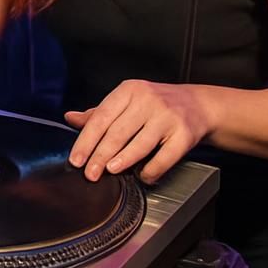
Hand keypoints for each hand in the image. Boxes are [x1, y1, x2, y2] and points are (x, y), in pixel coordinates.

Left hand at [64, 80, 212, 183]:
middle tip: (90, 173)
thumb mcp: (126, 101)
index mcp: (129, 91)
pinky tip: (142, 176)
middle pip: (118, 132)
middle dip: (100, 155)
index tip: (76, 159)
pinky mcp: (185, 134)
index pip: (101, 117)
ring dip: (123, 160)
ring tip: (110, 171)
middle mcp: (148, 101)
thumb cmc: (155, 105)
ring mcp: (168, 117)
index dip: (86, 140)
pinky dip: (151, 169)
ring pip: (140, 143)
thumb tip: (69, 119)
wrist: (198, 105)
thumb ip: (99, 113)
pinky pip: (165, 157)